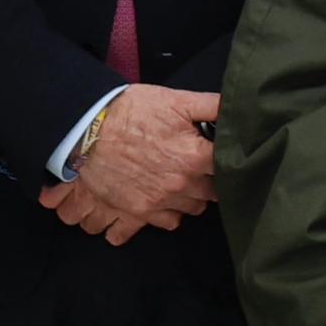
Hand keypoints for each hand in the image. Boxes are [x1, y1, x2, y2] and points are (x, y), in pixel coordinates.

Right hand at [42, 86, 218, 244]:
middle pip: (210, 195)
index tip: (220, 157)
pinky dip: (160, 218)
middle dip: (207, 183)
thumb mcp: (176, 100)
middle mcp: (181, 186)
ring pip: (188, 212)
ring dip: (187, 201)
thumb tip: (237, 108)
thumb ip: (212, 105)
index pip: (228, 170)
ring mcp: (158, 203)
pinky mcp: (136, 213)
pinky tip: (157, 206)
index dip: (226, 162)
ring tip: (178, 186)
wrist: (87, 129)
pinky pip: (162, 225)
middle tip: (197, 170)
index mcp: (195, 157)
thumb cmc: (132, 111)